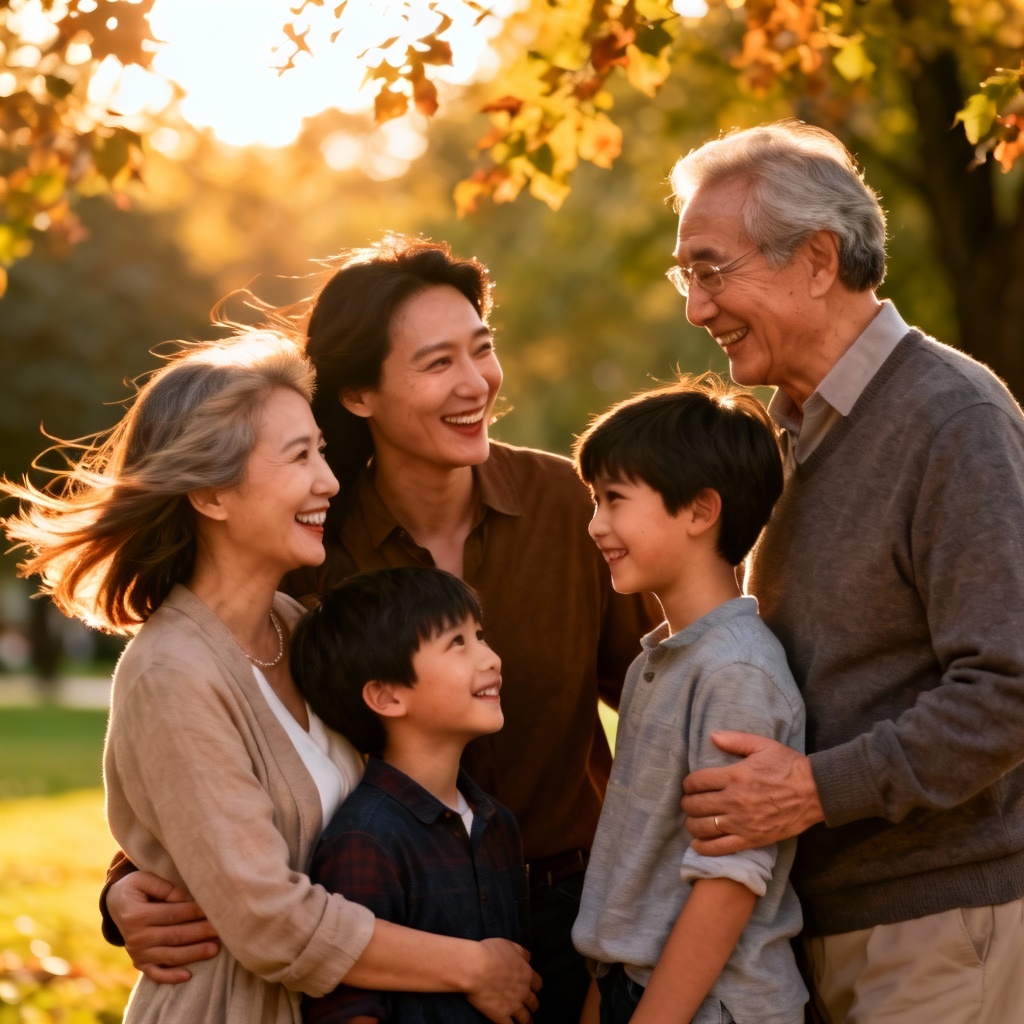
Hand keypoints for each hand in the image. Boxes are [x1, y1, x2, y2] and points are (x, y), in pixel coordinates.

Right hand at [107, 871, 219, 982]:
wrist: (116, 905)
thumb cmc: (136, 888)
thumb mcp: (145, 880)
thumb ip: (165, 888)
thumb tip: (186, 900)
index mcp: (137, 915)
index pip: (172, 914)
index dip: (194, 912)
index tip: (214, 910)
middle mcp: (136, 937)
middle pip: (174, 936)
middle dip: (200, 933)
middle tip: (222, 930)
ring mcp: (138, 953)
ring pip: (170, 956)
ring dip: (193, 954)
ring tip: (214, 949)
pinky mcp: (140, 963)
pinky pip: (156, 974)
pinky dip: (171, 977)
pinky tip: (188, 976)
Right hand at [465, 937, 540, 1023]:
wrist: (476, 968)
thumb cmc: (490, 952)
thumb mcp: (509, 945)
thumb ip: (521, 952)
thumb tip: (528, 958)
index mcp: (526, 973)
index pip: (538, 983)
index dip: (535, 986)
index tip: (532, 988)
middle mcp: (523, 991)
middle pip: (533, 1003)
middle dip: (532, 1005)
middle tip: (529, 1007)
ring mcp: (513, 1005)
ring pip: (525, 1018)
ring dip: (526, 1020)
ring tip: (525, 1023)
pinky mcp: (500, 1015)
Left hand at [681, 731, 823, 854]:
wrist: (815, 792)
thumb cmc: (789, 766)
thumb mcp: (763, 745)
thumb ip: (735, 740)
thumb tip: (712, 736)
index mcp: (735, 775)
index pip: (697, 781)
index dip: (688, 783)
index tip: (689, 785)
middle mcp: (734, 800)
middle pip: (696, 805)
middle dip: (687, 803)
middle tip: (689, 802)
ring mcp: (742, 822)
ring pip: (704, 827)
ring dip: (692, 823)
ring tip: (693, 820)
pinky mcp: (752, 839)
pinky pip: (721, 847)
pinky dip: (704, 847)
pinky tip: (698, 843)